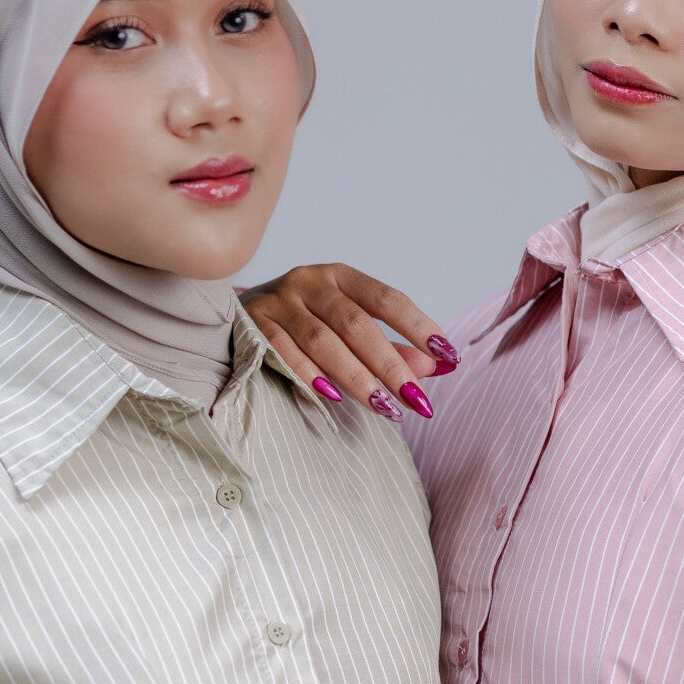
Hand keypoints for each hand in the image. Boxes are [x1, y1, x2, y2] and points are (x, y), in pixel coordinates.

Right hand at [241, 262, 458, 416]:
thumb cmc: (304, 324)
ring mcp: (279, 302)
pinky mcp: (253, 324)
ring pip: (322, 341)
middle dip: (390, 364)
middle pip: (356, 324)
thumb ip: (390, 346)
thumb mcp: (347, 327)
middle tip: (417, 398)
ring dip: (356, 377)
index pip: (386, 299)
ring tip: (385, 407)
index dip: (417, 326)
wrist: (237, 316)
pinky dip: (309, 374)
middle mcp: (309, 282)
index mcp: (340, 276)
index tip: (446, 354)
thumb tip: (432, 367)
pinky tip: (334, 397)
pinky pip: (284, 352)